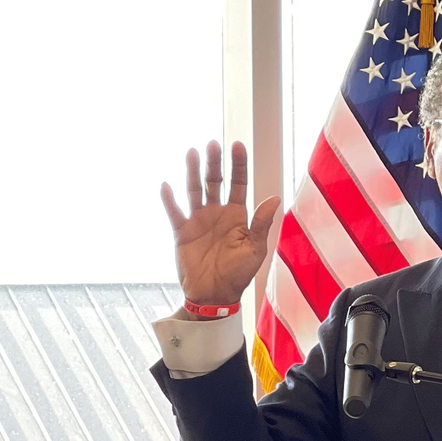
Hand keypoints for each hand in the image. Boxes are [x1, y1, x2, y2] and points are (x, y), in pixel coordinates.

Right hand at [160, 140, 282, 306]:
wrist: (214, 296)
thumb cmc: (238, 274)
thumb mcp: (255, 249)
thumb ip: (261, 222)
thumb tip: (275, 197)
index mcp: (237, 215)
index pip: (238, 183)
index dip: (238, 165)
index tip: (237, 145)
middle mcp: (217, 213)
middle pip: (215, 181)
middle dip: (214, 163)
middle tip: (213, 145)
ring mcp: (198, 221)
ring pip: (195, 191)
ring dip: (192, 172)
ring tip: (192, 153)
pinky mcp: (182, 232)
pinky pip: (175, 213)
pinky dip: (170, 200)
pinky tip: (167, 186)